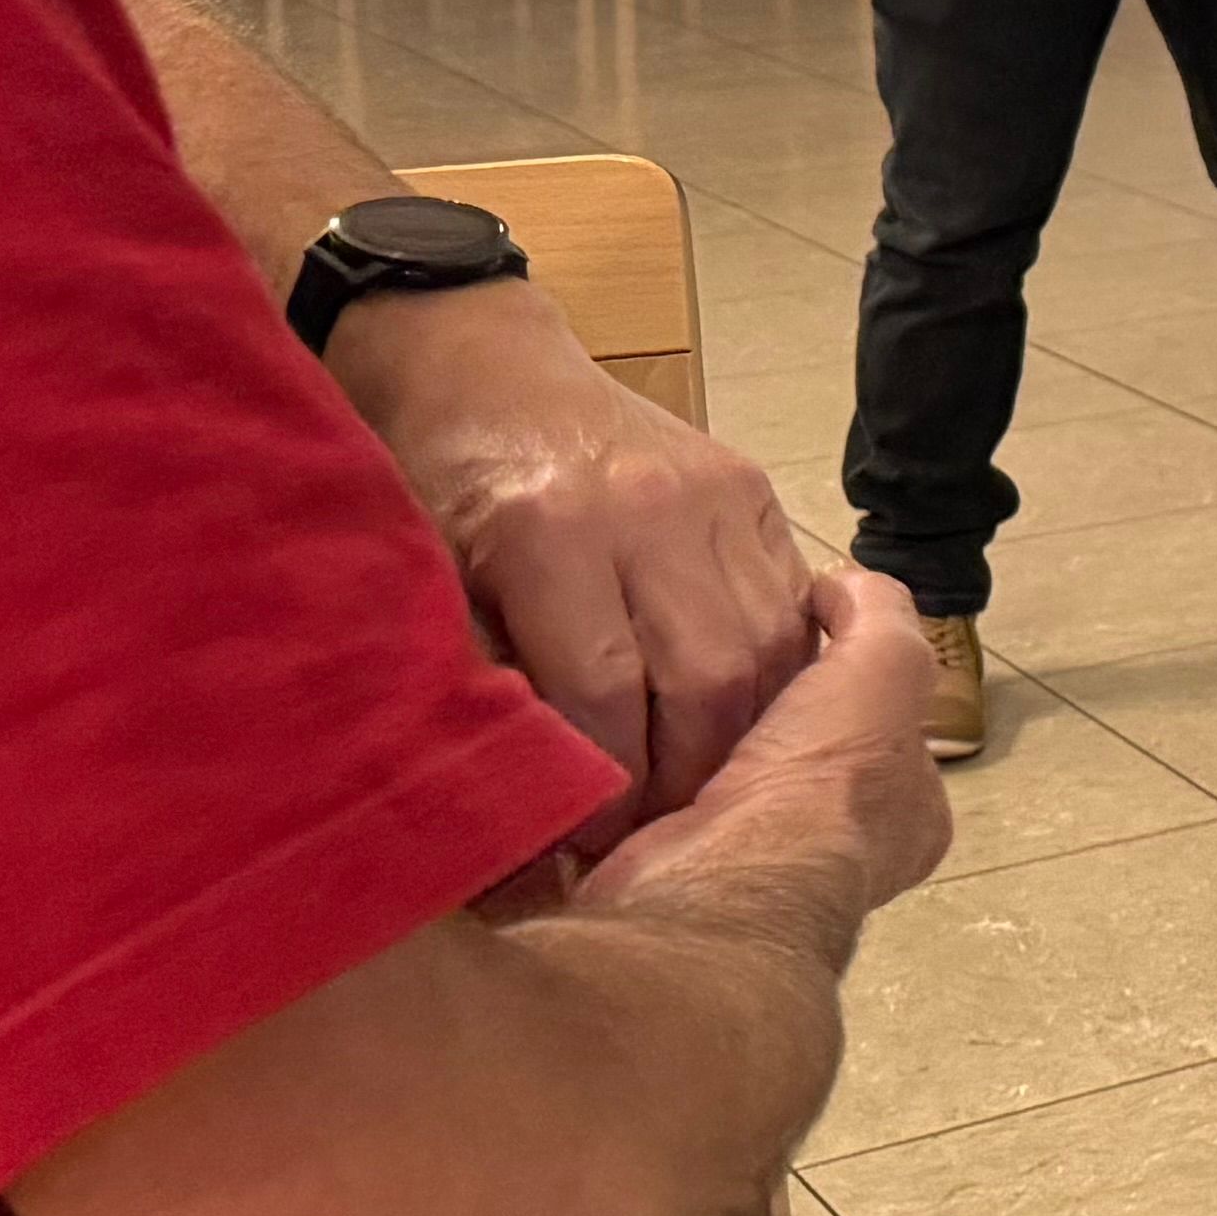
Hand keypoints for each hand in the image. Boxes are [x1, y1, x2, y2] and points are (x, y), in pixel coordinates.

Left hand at [325, 286, 819, 843]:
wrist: (480, 364)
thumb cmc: (434, 484)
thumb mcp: (429, 587)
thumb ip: (487, 687)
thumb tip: (525, 819)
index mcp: (550, 534)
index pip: (603, 696)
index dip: (604, 791)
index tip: (586, 850)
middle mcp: (650, 509)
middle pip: (707, 681)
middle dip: (684, 779)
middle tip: (650, 839)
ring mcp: (715, 494)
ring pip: (766, 651)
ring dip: (738, 738)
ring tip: (692, 789)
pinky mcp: (751, 489)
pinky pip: (787, 606)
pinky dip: (769, 677)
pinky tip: (729, 720)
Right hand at [579, 571, 951, 925]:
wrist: (725, 880)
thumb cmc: (826, 775)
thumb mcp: (885, 668)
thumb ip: (879, 615)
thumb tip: (842, 584)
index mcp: (906, 813)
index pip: (883, 728)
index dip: (847, 679)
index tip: (799, 638)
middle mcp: (843, 852)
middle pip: (800, 756)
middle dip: (761, 714)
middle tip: (712, 659)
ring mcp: (758, 872)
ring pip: (727, 781)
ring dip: (694, 743)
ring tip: (658, 683)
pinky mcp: (681, 876)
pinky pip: (663, 807)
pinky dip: (646, 773)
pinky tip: (621, 729)